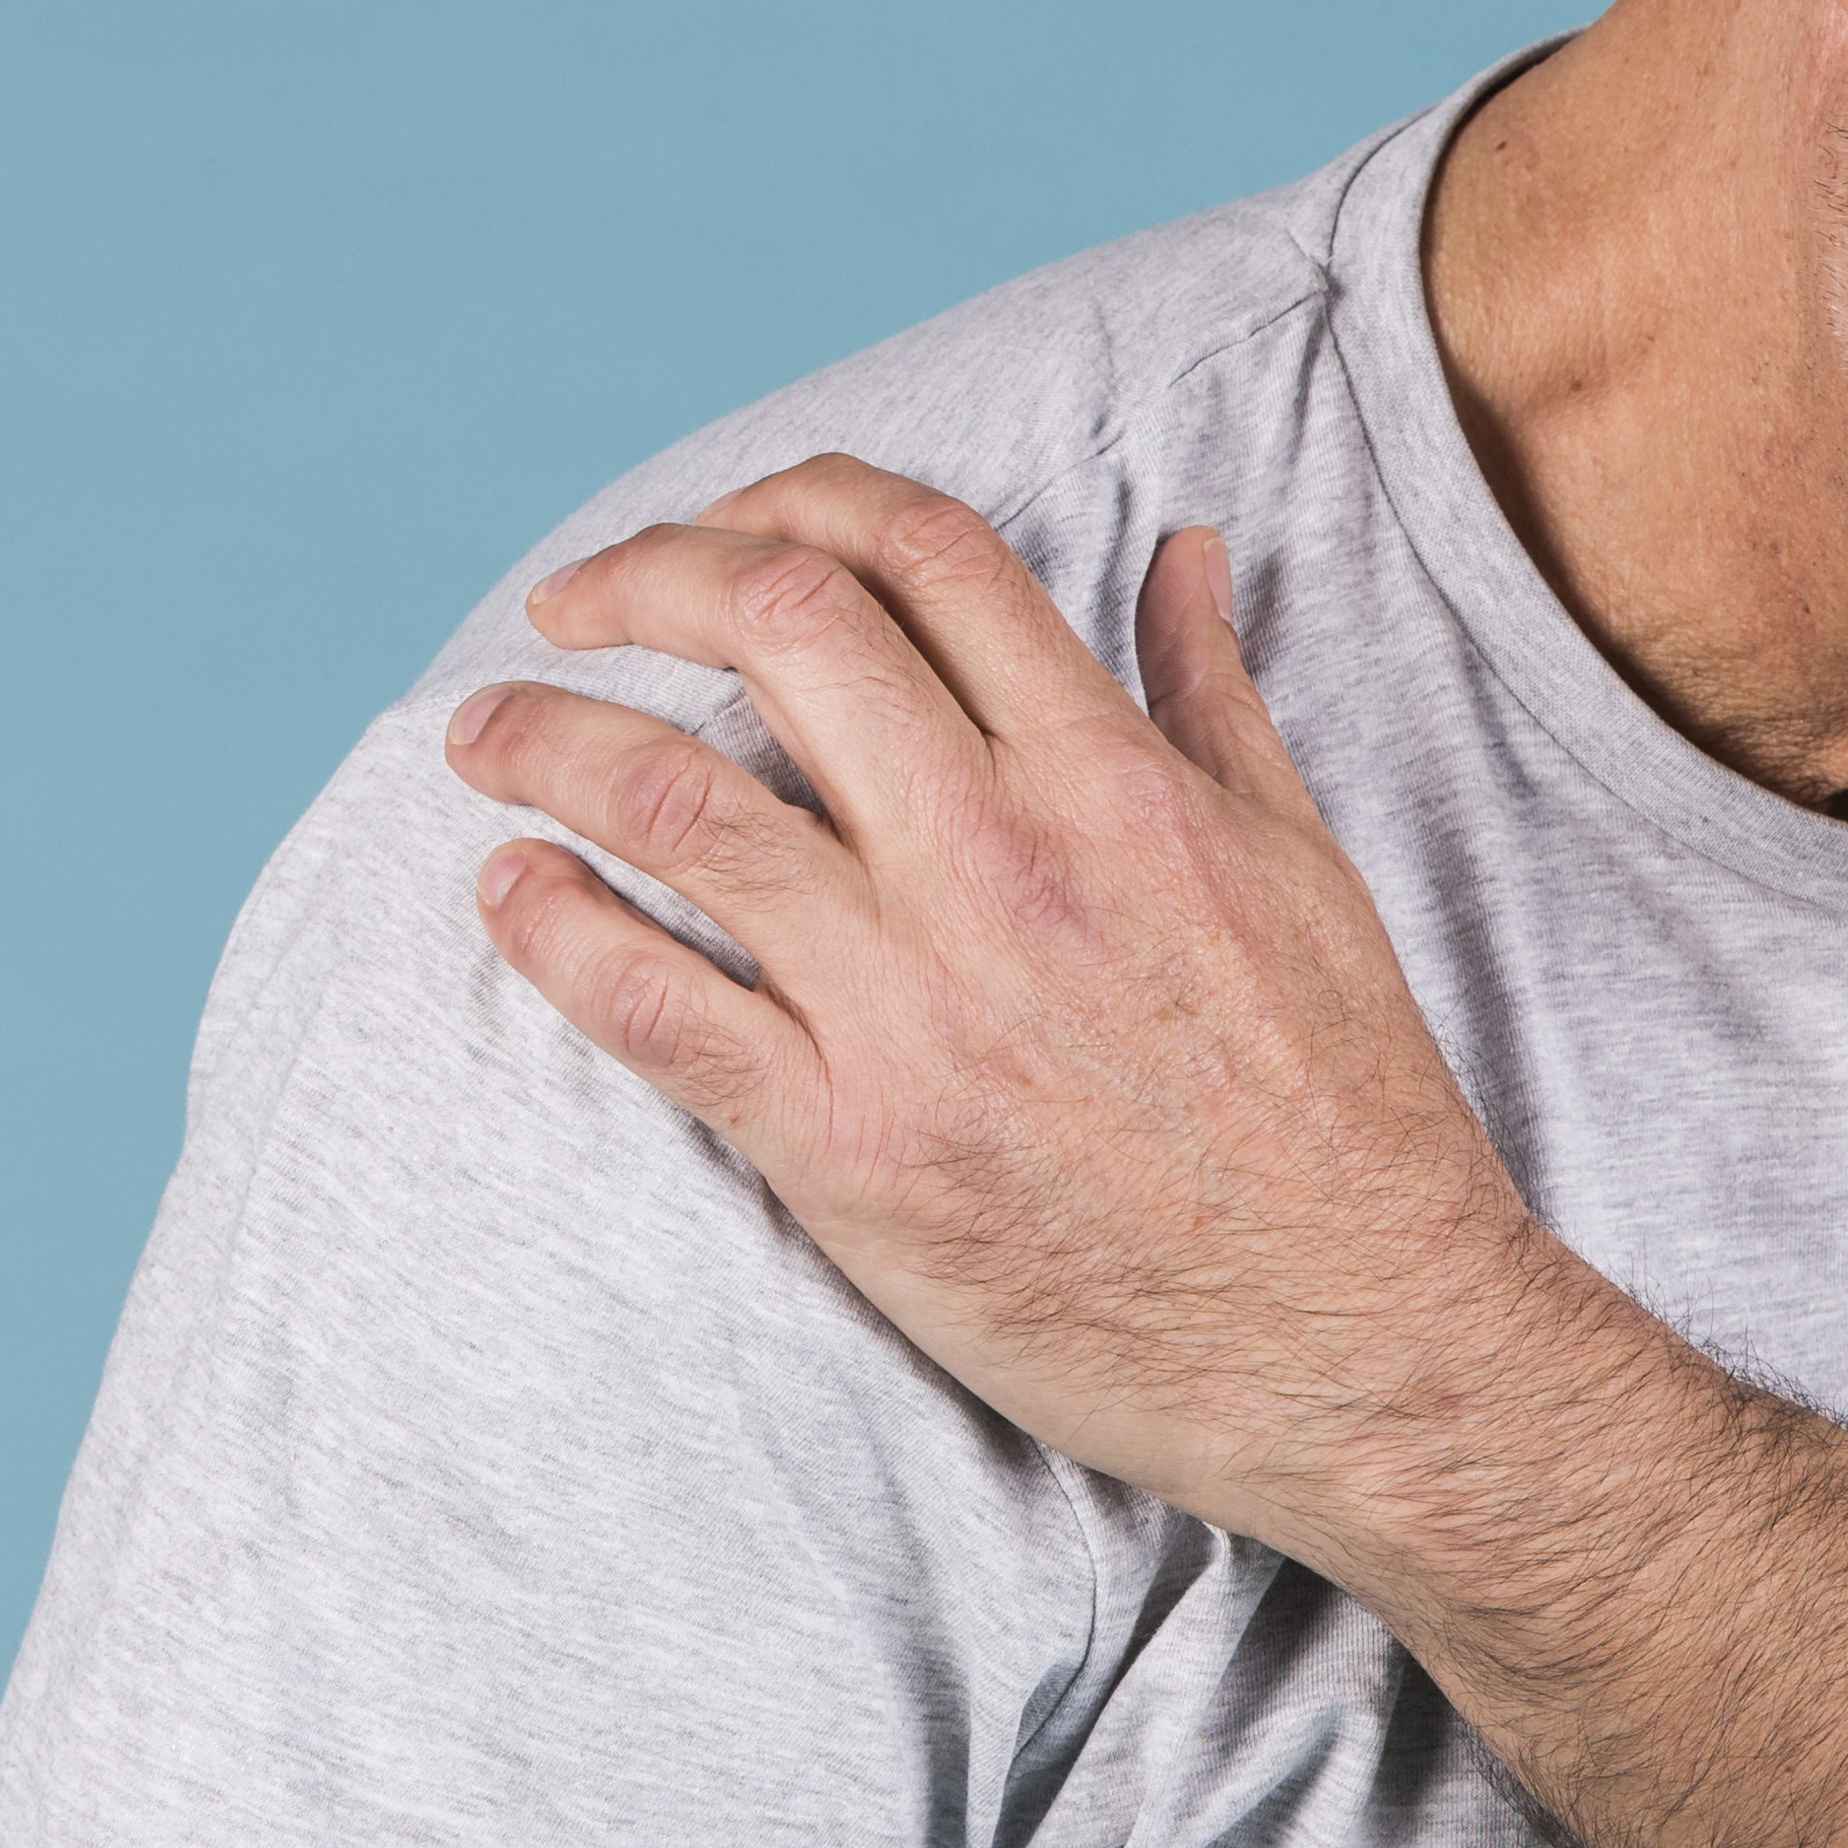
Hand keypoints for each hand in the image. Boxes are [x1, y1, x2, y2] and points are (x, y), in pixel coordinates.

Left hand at [443, 456, 1574, 1547]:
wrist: (1362, 1344)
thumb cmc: (1339, 1108)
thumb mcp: (1302, 861)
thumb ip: (1214, 692)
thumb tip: (1184, 548)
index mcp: (1112, 775)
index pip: (919, 550)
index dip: (787, 503)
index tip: (712, 536)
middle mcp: (1004, 858)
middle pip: (777, 625)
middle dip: (641, 581)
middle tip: (569, 610)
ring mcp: (917, 1001)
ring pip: (676, 800)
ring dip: (546, 742)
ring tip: (485, 735)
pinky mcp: (849, 1147)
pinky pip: (655, 1006)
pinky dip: (554, 927)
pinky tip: (510, 891)